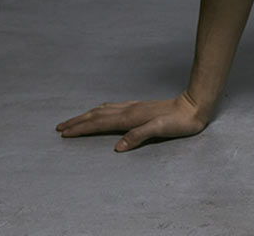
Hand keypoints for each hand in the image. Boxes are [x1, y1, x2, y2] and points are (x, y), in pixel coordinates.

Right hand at [56, 92, 207, 151]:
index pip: (99, 123)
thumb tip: (117, 147)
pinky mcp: (139, 107)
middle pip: (97, 115)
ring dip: (86, 115)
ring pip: (103, 110)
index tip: (65, 133)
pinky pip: (113, 108)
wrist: (194, 106)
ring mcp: (133, 107)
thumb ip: (139, 136)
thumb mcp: (161, 129)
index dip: (81, 128)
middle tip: (60, 127)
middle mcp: (129, 110)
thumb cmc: (180, 121)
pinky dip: (100, 111)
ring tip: (74, 120)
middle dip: (77, 121)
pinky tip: (101, 111)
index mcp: (130, 117)